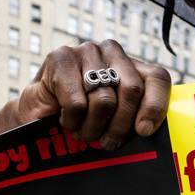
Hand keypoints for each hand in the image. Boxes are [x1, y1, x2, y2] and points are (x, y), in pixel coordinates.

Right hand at [0, 40, 171, 149]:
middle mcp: (113, 53)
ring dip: (91, 127)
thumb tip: (146, 130)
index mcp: (133, 66)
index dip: (155, 106)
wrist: (38, 118)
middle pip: (132, 90)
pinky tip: (65, 118)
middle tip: (106, 142)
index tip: (144, 131)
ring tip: (82, 131)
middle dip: (120, 126)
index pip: (157, 77)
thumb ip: (135, 121)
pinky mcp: (61, 58)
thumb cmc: (82, 121)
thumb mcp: (115, 123)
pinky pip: (77, 103)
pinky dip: (71, 121)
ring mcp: (87, 51)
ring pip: (104, 100)